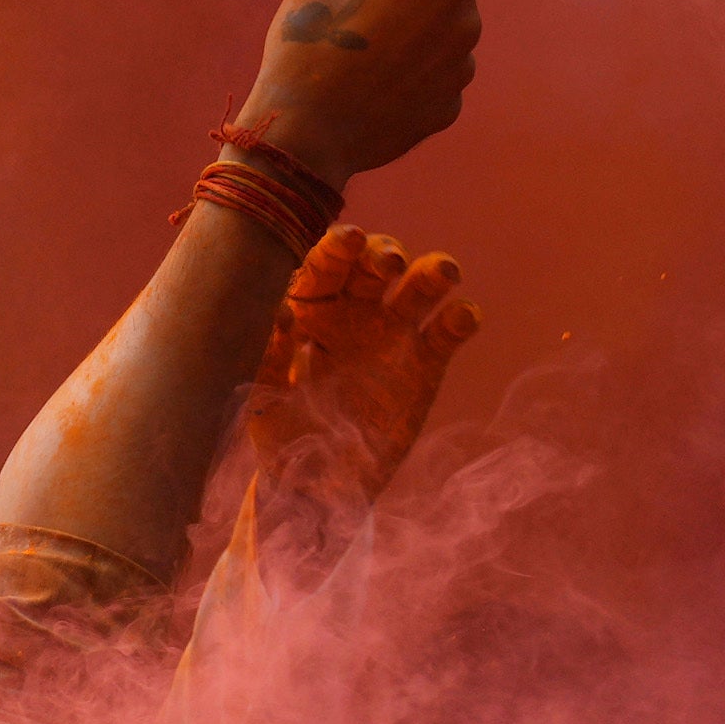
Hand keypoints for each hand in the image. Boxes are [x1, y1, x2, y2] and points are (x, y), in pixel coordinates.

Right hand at [234, 0, 500, 183]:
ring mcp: (461, 66)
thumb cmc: (305, 45)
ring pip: (447, 28)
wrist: (299, 139)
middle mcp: (465, 17)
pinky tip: (368, 83)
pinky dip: (413, 71)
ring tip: (359, 48)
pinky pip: (438, 73)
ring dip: (417, 27)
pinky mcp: (449, 106)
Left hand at [244, 225, 482, 505]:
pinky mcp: (425, 363)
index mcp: (308, 309)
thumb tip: (283, 310)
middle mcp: (353, 312)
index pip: (324, 267)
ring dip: (433, 271)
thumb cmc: (279, 431)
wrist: (315, 483)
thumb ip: (269, 354)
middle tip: (387, 263)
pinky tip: (462, 316)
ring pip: (420, 287)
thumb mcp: (261, 395)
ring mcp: (393, 334)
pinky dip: (461, 318)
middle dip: (384, 253)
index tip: (347, 239)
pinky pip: (448, 331)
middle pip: (376, 264)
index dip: (337, 249)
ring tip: (442, 273)